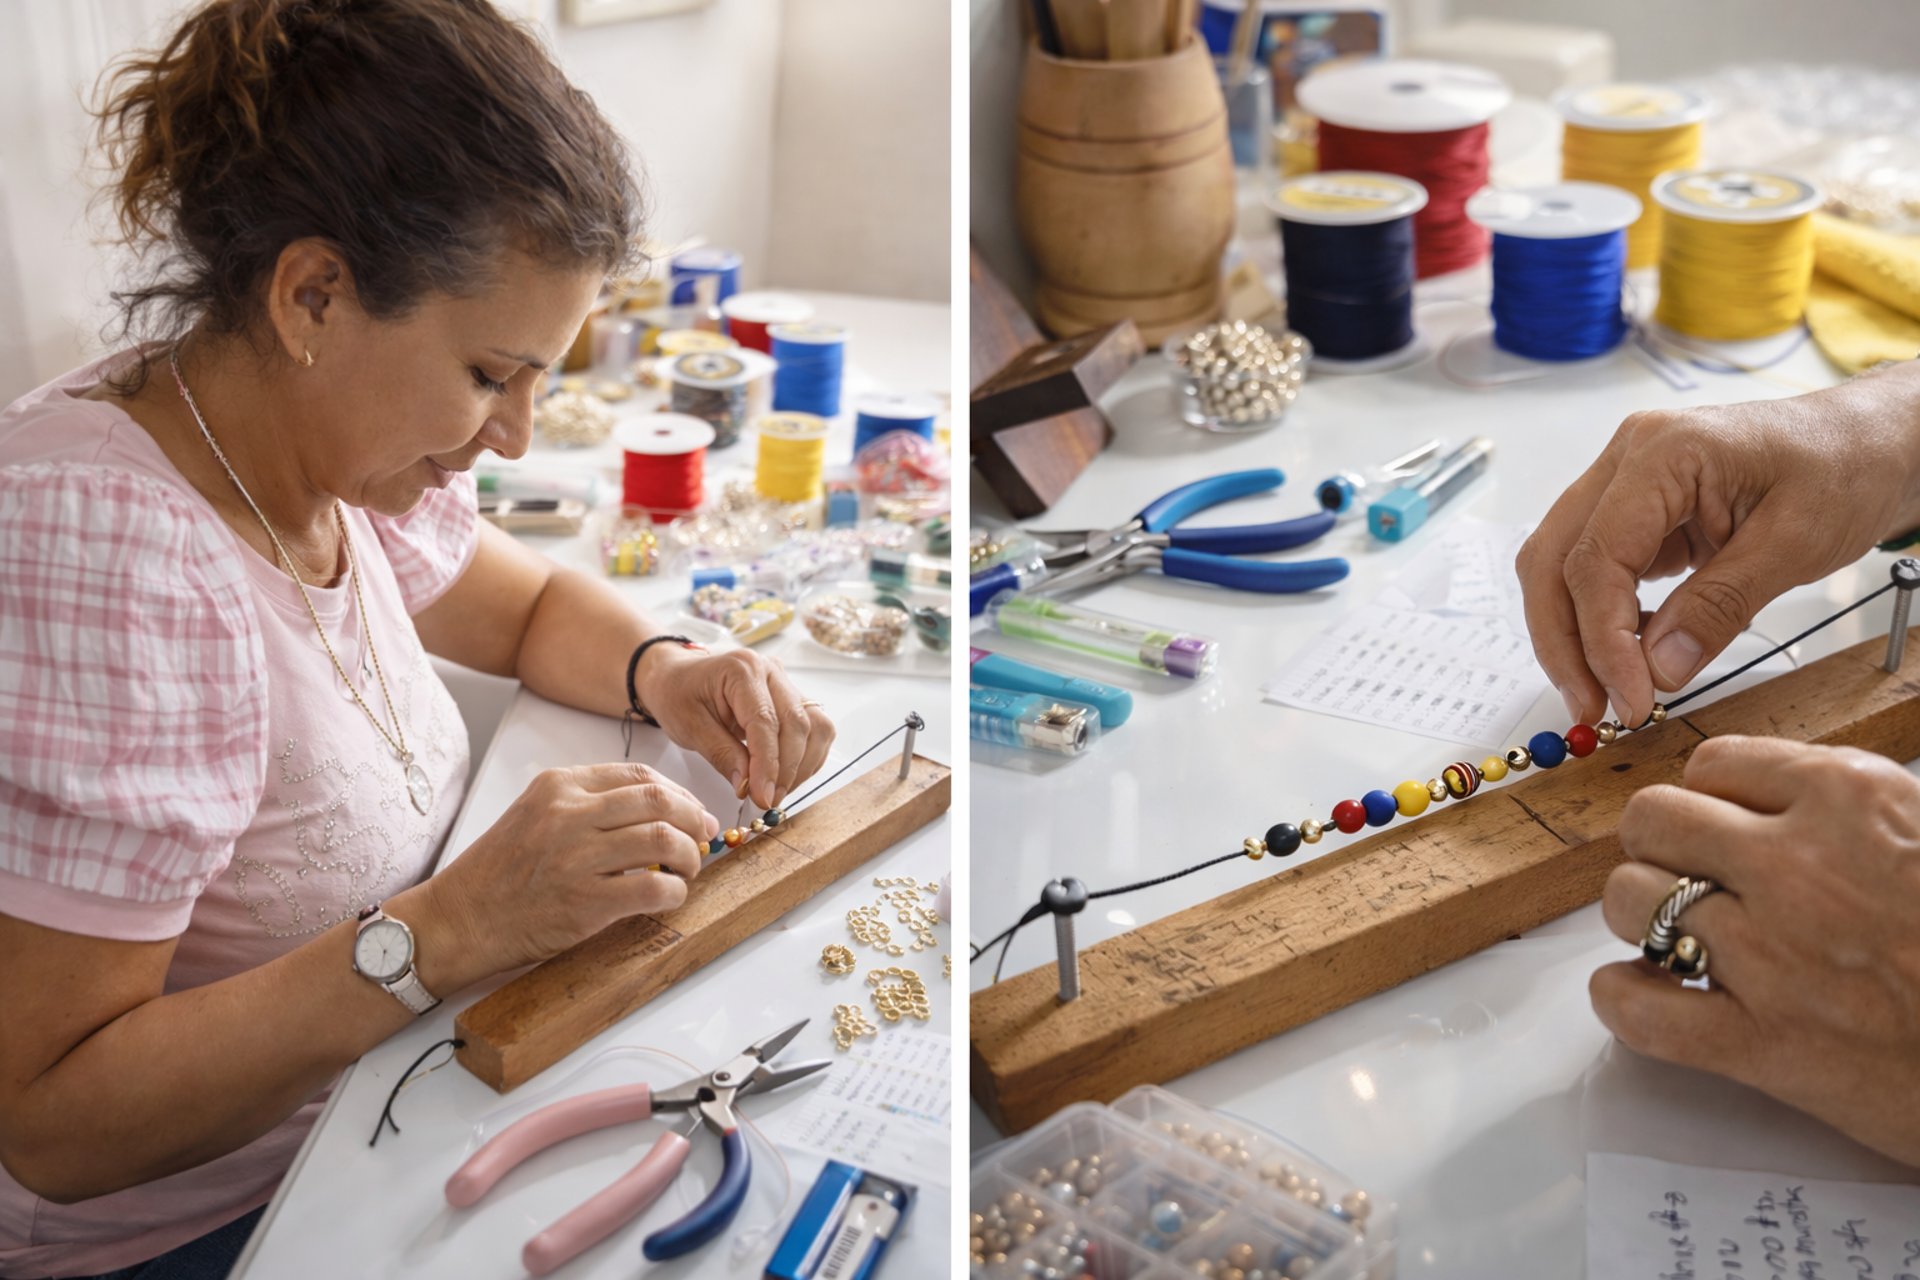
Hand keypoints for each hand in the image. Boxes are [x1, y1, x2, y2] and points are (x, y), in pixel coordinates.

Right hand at [407, 762, 719, 985]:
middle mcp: (568, 815)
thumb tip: (658, 810)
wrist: (458, 919)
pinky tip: (670, 896)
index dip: (678, 794)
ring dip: (689, 857)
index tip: (692, 811)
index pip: (639, 776)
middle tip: (702, 838)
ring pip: (664, 840)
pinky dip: (675, 892)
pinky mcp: (585, 902)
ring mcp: (577, 857)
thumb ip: (588, 805)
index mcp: (559, 787)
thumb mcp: (536, 814)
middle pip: (660, 801)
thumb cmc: (500, 871)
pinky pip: (654, 888)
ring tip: (687, 870)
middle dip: (694, 819)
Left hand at [637, 645, 835, 809]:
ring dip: (801, 766)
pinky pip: (816, 731)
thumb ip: (721, 753)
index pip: (766, 721)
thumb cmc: (677, 694)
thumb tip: (748, 785)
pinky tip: (784, 777)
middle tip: (767, 800)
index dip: (768, 764)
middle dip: (787, 770)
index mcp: (742, 669)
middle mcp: (771, 671)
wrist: (678, 677)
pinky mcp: (794, 700)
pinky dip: (806, 759)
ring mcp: (787, 684)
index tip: (763, 797)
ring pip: (816, 728)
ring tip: (775, 791)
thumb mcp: (688, 726)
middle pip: (798, 724)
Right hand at [1515, 363, 1919, 728]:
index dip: (1603, 638)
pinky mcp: (1635, 511)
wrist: (1870, 442)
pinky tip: (1630, 652)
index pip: (1598, 556)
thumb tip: (1658, 668)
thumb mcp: (1794, 543)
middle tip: (1592, 706)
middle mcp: (1627, 459)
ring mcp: (1624, 483)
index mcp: (1662, 452)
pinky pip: (1593, 569)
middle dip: (1564, 641)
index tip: (1630, 696)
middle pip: (1552, 560)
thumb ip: (1720, 605)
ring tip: (1605, 690)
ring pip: (1558, 566)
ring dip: (1571, 633)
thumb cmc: (1843, 468)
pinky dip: (1600, 617)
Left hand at [1592, 735, 1919, 1165]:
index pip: (1716, 762)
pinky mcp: (1761, 1045)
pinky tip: (1647, 997)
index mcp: (1851, 801)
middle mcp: (1796, 866)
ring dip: (1639, 915)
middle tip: (1686, 873)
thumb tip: (1797, 791)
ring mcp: (1770, 955)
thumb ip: (1865, 805)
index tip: (1723, 820)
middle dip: (1659, 844)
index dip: (1711, 795)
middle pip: (1653, 820)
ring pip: (1629, 901)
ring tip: (1675, 935)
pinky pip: (1637, 1009)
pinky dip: (1623, 1001)